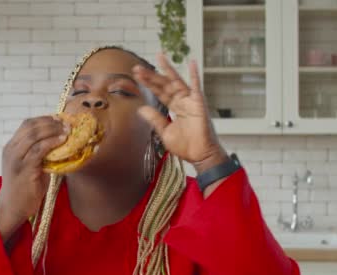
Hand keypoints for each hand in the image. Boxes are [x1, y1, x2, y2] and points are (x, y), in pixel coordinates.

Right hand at [0, 116, 68, 239]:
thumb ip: (40, 154)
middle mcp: (11, 150)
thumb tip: (60, 144)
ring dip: (53, 130)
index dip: (44, 119)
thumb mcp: (30, 167)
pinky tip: (62, 141)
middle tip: (66, 123)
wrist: (13, 208)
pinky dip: (51, 142)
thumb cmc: (25, 189)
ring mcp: (16, 159)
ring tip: (67, 130)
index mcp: (11, 147)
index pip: (27, 124)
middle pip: (30, 126)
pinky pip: (38, 150)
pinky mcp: (23, 169)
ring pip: (34, 135)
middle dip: (50, 122)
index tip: (60, 119)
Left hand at [133, 53, 227, 172]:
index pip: (159, 92)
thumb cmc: (186, 146)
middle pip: (164, 85)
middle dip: (151, 76)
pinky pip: (196, 87)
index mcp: (175, 107)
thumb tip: (141, 109)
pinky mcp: (199, 104)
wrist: (200, 156)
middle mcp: (182, 101)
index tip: (136, 75)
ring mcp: (191, 101)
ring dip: (167, 70)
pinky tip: (191, 63)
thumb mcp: (165, 132)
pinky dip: (194, 75)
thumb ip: (155, 119)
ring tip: (159, 57)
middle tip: (137, 68)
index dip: (148, 84)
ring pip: (176, 82)